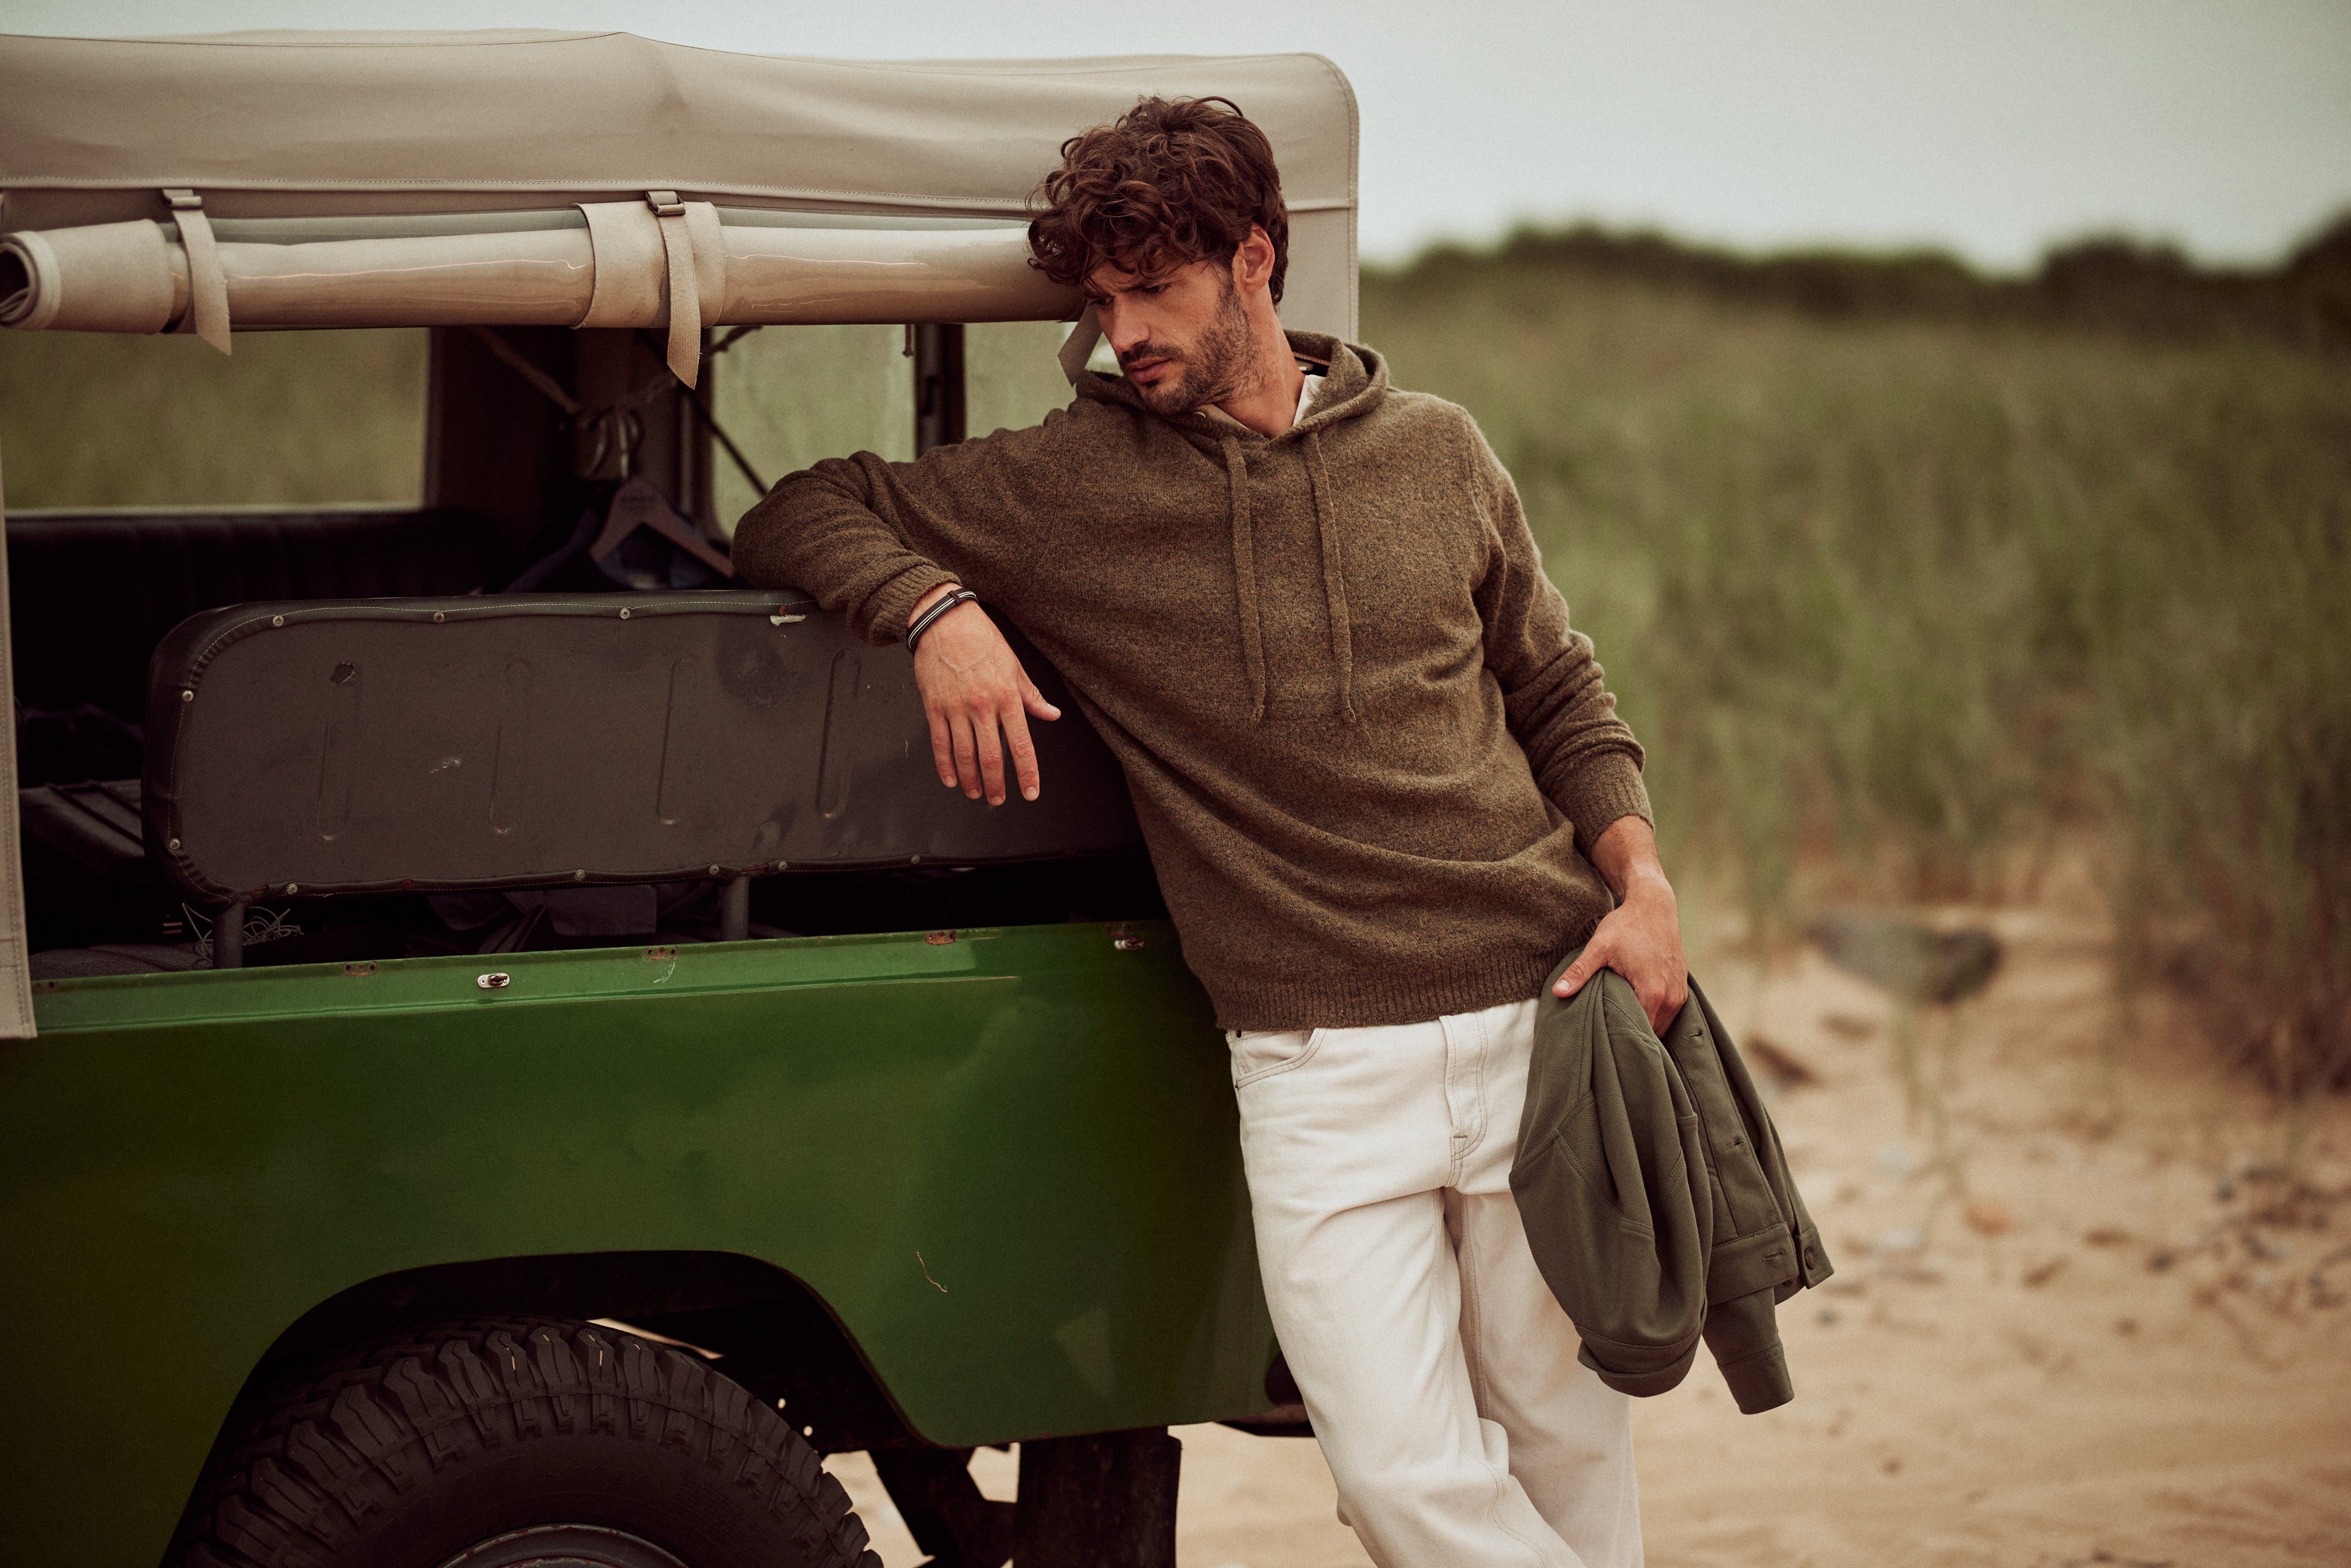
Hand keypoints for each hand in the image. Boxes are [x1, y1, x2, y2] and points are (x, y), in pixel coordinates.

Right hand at [908, 583, 1060, 804]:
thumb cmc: (980, 639)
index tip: (1030, 791)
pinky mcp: (934, 706)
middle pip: (991, 756)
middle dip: (996, 784)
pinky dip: (945, 765)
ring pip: (964, 754)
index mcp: (1007, 696)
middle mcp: (982, 706)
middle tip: (999, 800)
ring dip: (971, 779)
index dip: (1027, 773)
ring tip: (975, 793)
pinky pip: (939, 743)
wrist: (944, 621)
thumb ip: (1031, 695)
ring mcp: (956, 708)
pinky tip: (951, 779)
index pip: (1021, 744)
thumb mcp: (1014, 665)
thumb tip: (1051, 714)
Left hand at [1554, 816, 1688, 1032]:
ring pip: (1662, 1026)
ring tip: (1620, 1027)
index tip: (1604, 1041)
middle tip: (1608, 1038)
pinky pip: (1669, 1014)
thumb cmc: (1626, 925)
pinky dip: (1654, 1016)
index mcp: (1652, 993)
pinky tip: (1635, 1013)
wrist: (1654, 906)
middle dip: (1631, 1036)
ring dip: (1644, 1027)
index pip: (1639, 1033)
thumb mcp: (1599, 947)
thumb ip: (1579, 972)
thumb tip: (1556, 992)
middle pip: (1651, 1033)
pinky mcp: (1682, 988)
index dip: (1621, 1039)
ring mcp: (1680, 994)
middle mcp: (1671, 998)